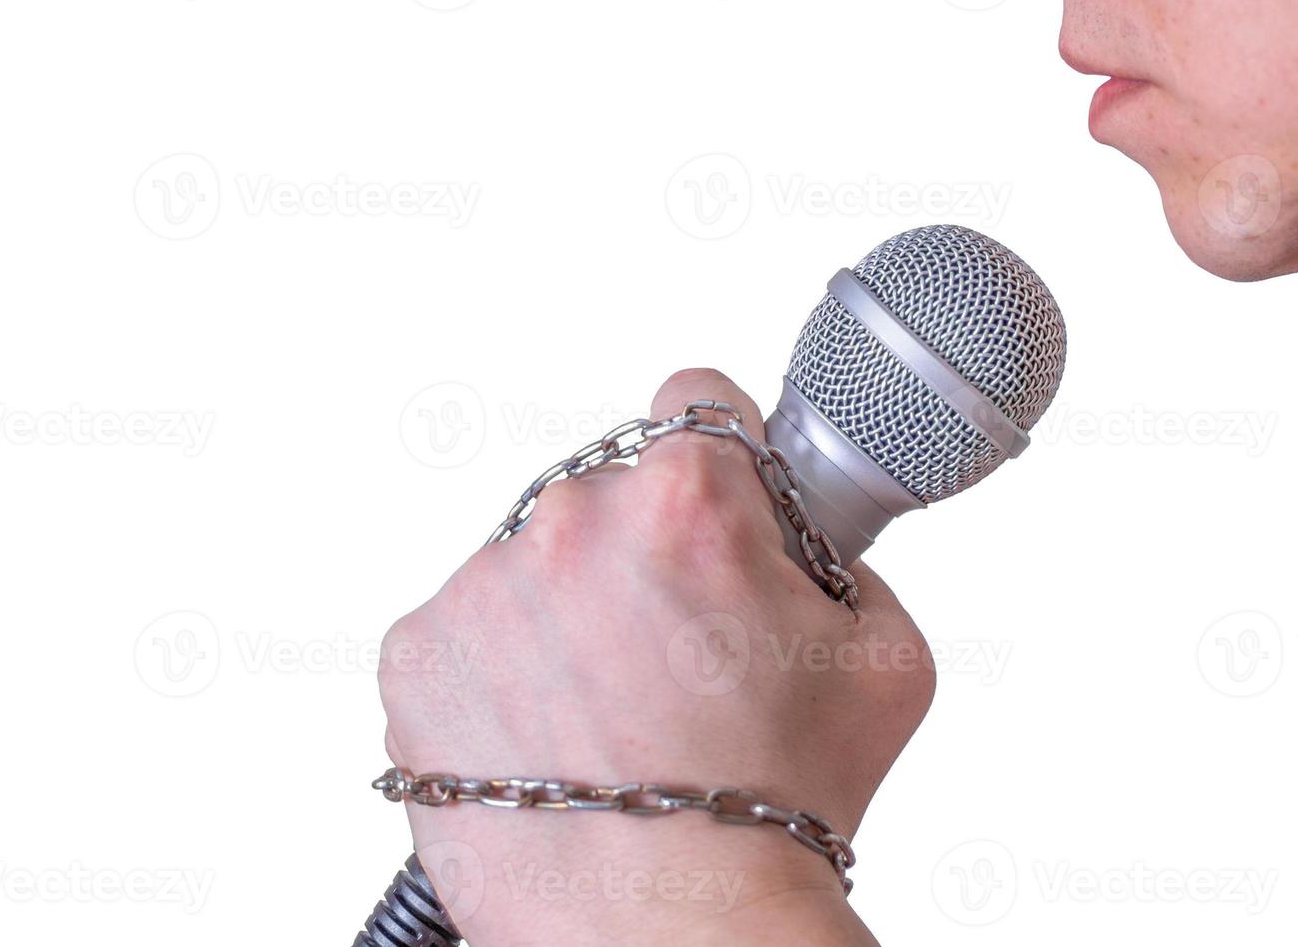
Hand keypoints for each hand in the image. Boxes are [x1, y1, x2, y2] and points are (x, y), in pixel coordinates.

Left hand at [377, 369, 935, 945]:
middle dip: (642, 557)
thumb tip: (801, 527)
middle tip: (676, 657)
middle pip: (607, 497)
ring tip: (608, 716)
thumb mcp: (883, 658)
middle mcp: (567, 524)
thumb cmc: (774, 811)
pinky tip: (549, 737)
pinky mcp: (414, 660)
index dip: (720, 462)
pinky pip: (463, 634)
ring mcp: (477, 591)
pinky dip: (498, 673)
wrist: (671, 932)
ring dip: (563, 617)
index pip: (694, 403)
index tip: (715, 507)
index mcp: (684, 500)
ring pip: (529, 568)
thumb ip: (840, 556)